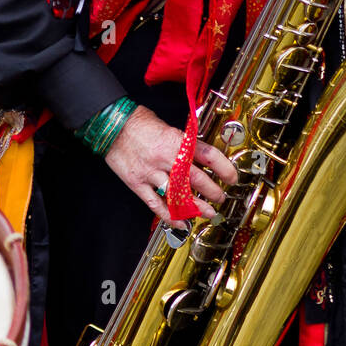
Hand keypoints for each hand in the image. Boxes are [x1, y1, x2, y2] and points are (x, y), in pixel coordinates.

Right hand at [104, 104, 235, 224]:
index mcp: (177, 141)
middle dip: (212, 192)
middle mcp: (166, 158)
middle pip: (196, 179)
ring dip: (195, 207)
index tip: (232, 177)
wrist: (113, 125)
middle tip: (220, 197)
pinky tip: (180, 222)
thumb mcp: (169, 127)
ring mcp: (151, 172)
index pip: (208, 155)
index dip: (224, 168)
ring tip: (207, 212)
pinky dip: (169, 216)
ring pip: (178, 195)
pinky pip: (156, 204)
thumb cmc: (140, 123)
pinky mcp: (138, 183)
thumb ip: (184, 144)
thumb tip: (202, 156)